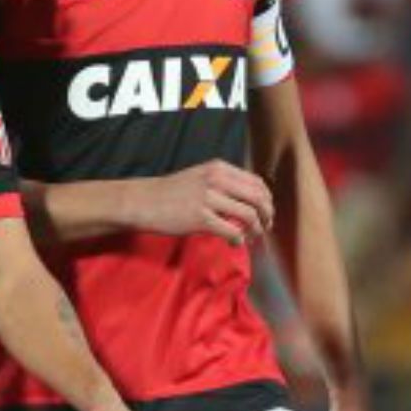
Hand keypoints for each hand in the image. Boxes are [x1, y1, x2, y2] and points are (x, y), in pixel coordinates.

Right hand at [128, 160, 272, 244]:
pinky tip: (234, 243)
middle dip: (267, 216)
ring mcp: (208, 198)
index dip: (267, 200)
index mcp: (218, 168)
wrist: (143, 201)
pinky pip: (232, 231)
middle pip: (258, 198)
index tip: (266, 213)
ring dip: (256, 229)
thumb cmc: (170, 192)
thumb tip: (248, 200)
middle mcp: (216, 179)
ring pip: (249, 215)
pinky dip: (239, 240)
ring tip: (252, 237)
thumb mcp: (199, 176)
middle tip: (264, 227)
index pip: (257, 182)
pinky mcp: (200, 218)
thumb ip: (223, 183)